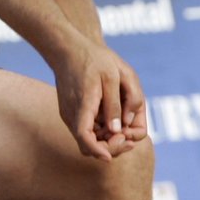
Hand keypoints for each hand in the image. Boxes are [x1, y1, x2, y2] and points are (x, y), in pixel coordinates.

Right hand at [53, 40, 146, 161]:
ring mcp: (70, 115)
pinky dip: (101, 131)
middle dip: (111, 147)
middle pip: (89, 146)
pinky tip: (114, 121)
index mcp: (82, 105)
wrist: (69, 48)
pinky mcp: (71, 113)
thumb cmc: (93, 58)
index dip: (100, 150)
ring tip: (126, 128)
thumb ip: (116, 104)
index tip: (116, 152)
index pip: (85, 139)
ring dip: (107, 140)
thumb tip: (118, 130)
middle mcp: (72, 115)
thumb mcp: (112, 76)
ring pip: (88, 139)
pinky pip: (87, 130)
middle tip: (130, 138)